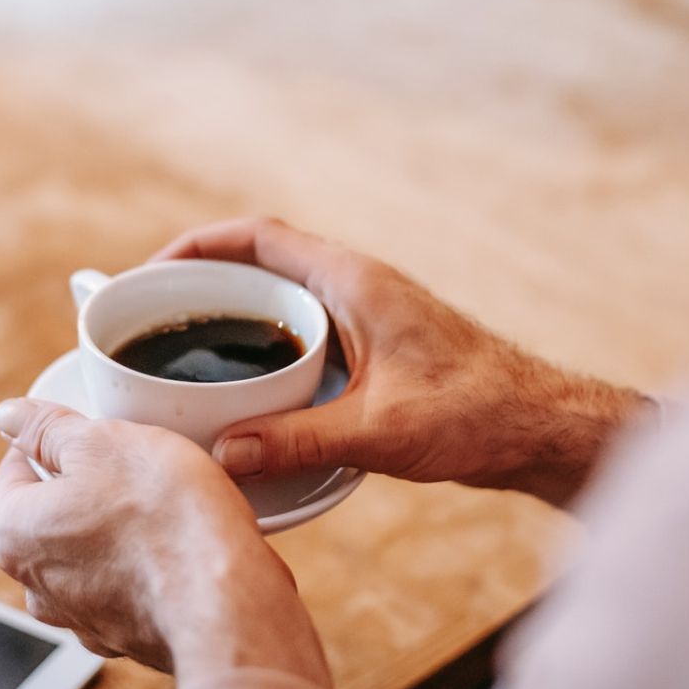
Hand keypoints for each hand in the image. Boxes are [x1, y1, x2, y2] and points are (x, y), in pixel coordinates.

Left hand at [0, 397, 330, 686]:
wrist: (222, 598)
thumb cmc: (163, 516)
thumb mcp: (102, 441)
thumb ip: (46, 427)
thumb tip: (9, 416)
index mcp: (15, 530)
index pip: (17, 467)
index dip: (59, 441)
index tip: (96, 433)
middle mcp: (35, 583)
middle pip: (52, 511)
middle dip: (87, 485)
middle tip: (135, 464)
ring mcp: (79, 617)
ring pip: (89, 550)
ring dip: (116, 528)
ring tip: (162, 505)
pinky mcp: (123, 634)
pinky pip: (125, 585)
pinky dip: (143, 565)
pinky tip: (176, 547)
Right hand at [153, 218, 649, 504]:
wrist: (537, 423)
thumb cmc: (476, 413)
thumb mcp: (377, 430)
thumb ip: (297, 439)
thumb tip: (223, 452)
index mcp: (353, 282)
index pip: (259, 236)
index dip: (197, 245)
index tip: (151, 272)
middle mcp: (358, 285)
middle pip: (263, 261)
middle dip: (205, 281)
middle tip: (156, 319)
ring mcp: (369, 311)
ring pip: (284, 295)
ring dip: (236, 312)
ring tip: (188, 351)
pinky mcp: (376, 342)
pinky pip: (306, 326)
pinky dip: (268, 342)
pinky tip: (250, 386)